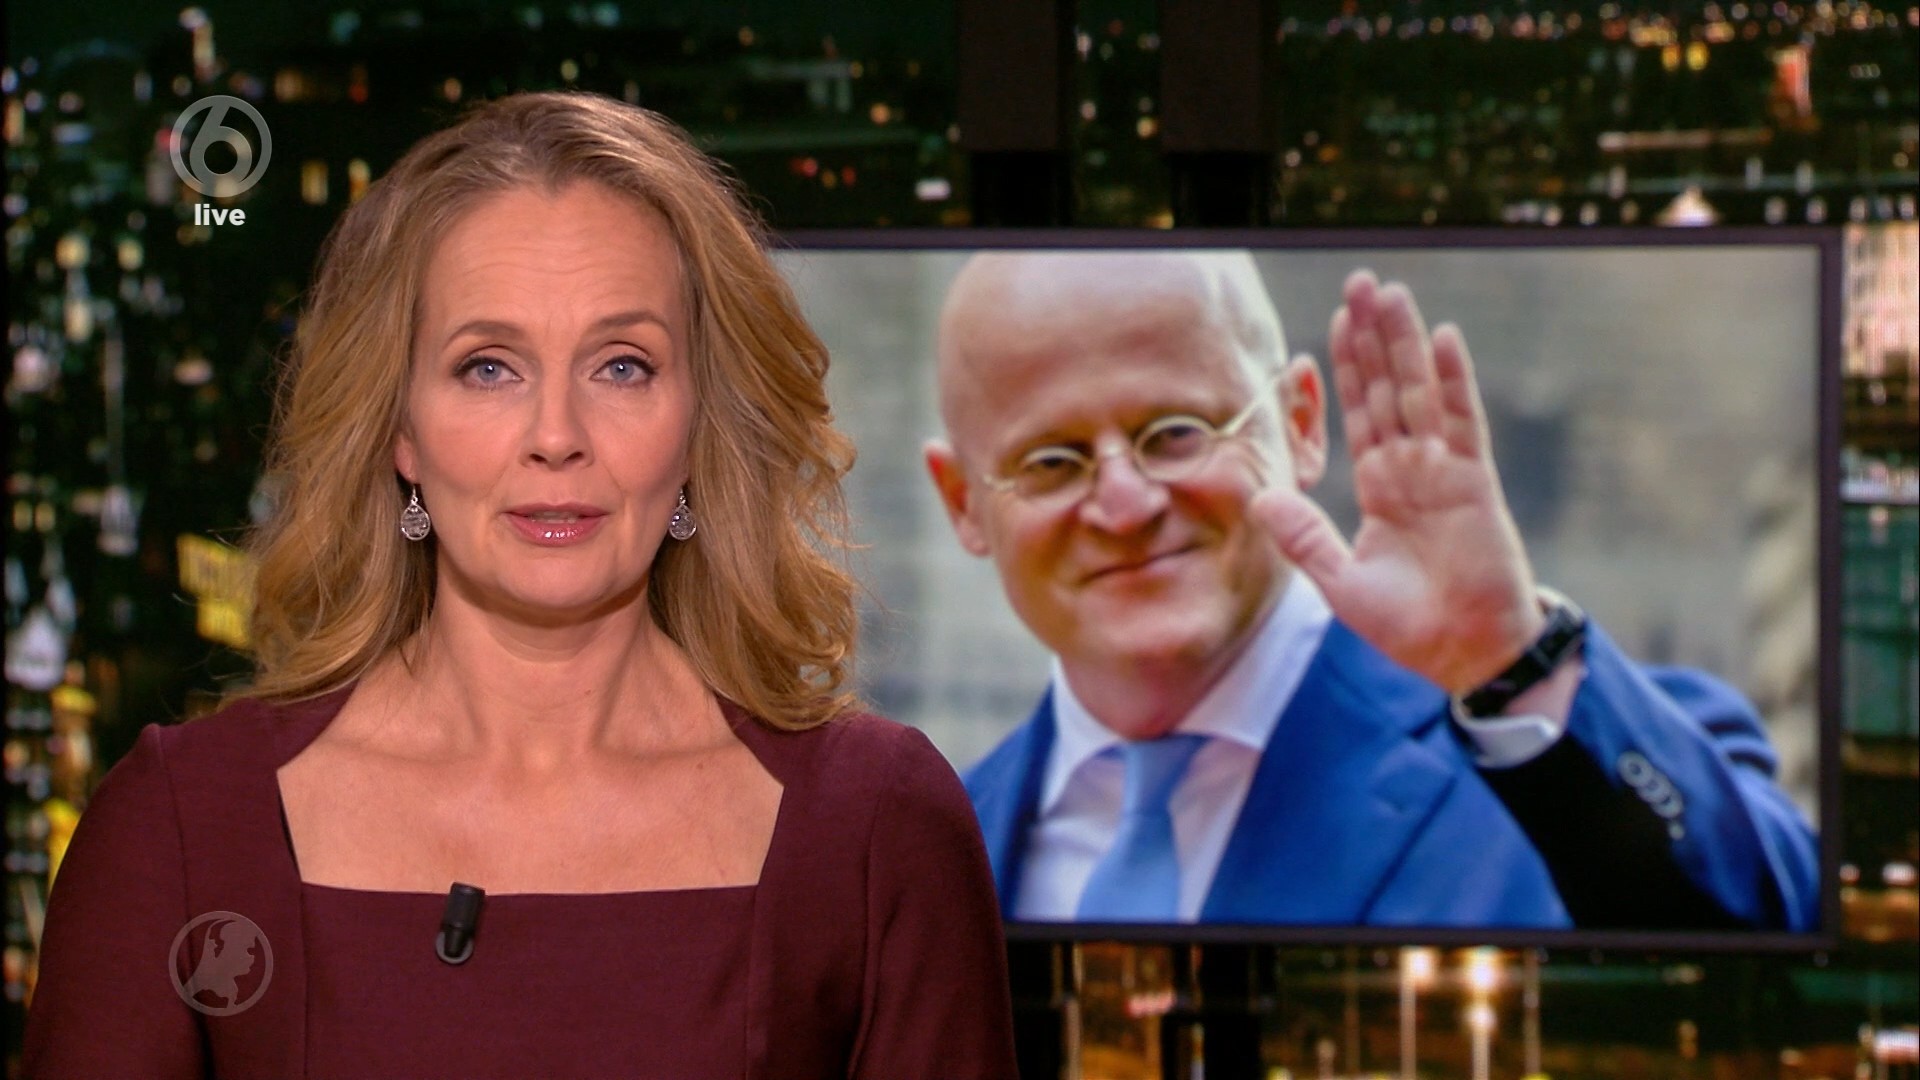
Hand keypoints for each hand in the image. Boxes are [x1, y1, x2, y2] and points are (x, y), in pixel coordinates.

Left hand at [1251, 269, 1543, 692]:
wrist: (1465, 655)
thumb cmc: (1410, 626)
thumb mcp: (1339, 580)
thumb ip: (1303, 537)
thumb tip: (1258, 500)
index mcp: (1382, 487)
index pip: (1361, 413)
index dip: (1348, 368)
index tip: (1335, 321)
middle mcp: (1413, 468)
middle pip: (1389, 387)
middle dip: (1373, 335)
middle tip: (1361, 281)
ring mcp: (1444, 469)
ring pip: (1420, 390)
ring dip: (1405, 341)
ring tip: (1391, 292)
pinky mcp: (1473, 481)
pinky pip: (1462, 420)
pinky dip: (1453, 379)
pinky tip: (1442, 336)